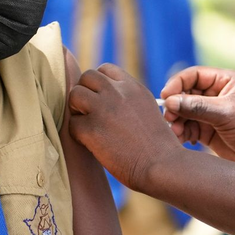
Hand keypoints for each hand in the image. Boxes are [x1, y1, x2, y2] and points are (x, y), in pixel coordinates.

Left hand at [67, 64, 181, 191]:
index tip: (103, 101)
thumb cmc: (157, 146)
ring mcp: (103, 109)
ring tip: (89, 126)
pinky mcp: (91, 129)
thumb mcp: (147, 109)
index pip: (105, 69)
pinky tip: (92, 144)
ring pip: (74, 95)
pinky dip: (78, 135)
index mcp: (132, 87)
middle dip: (85, 93)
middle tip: (91, 114)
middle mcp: (117, 92)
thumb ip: (128, 99)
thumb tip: (105, 98)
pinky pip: (72, 124)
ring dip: (77, 110)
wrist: (162, 166)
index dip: (99, 84)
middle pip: (86, 76)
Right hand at [161, 66, 234, 164]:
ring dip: (177, 121)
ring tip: (176, 133)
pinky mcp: (208, 129)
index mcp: (226, 81)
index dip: (177, 83)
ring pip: (184, 111)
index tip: (165, 96)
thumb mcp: (226, 115)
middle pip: (186, 93)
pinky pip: (188, 126)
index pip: (194, 75)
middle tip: (169, 119)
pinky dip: (182, 132)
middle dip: (176, 106)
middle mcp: (218, 94)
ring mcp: (212, 112)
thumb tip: (169, 102)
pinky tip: (183, 139)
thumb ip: (196, 107)